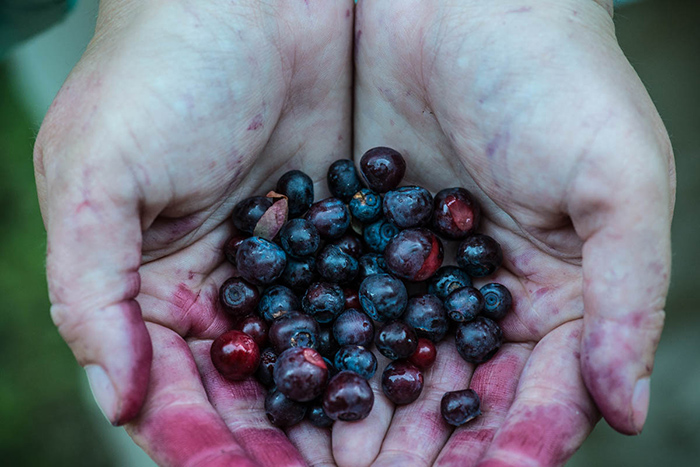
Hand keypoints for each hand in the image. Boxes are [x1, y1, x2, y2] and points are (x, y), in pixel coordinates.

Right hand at [34, 0, 352, 464]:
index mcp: (156, 290)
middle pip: (256, 394)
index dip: (208, 445)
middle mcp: (228, 291)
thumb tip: (114, 395)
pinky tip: (419, 379)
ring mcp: (294, 267)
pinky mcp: (351, 233)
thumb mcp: (97, 174)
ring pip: (319, 359)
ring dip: (347, 412)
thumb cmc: (160, 71)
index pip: (180, 395)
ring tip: (389, 458)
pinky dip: (390, 344)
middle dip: (289, 448)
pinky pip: (370, 302)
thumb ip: (91, 288)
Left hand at [334, 1, 673, 465]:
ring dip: (357, 418)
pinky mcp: (348, 241)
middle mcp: (476, 297)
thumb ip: (629, 294)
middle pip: (448, 397)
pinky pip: (328, 308)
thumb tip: (628, 409)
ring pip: (383, 366)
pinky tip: (288, 386)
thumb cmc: (555, 76)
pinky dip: (313, 351)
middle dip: (418, 451)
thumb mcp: (618, 178)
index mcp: (548, 296)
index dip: (512, 446)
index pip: (532, 397)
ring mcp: (408, 274)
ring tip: (322, 459)